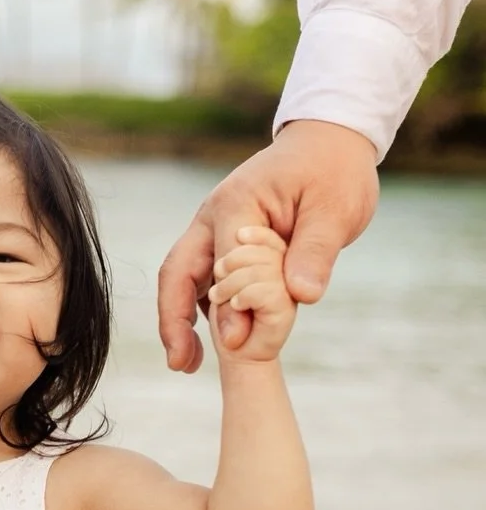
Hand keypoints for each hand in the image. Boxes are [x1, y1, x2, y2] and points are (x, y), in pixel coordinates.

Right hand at [158, 120, 378, 372]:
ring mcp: (212, 231)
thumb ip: (316, 252)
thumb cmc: (334, 172)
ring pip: (182, 279)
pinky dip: (200, 312)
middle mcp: (212, 218)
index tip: (237, 343)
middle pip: (177, 271)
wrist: (328, 145)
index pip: (222, 261)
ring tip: (187, 363)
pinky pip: (202, 282)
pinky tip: (214, 341)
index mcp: (238, 203)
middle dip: (173, 320)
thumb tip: (301, 296)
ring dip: (179, 320)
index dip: (228, 304)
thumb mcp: (337, 209)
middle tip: (181, 364)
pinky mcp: (221, 245)